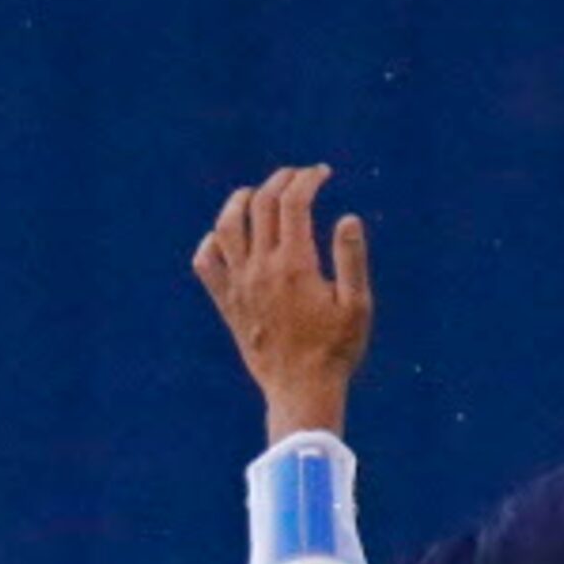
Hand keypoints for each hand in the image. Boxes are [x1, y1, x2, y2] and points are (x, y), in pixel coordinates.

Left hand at [191, 165, 371, 442]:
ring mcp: (239, 286)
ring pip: (226, 226)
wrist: (300, 391)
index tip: (322, 173)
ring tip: (258, 194)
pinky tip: (229, 238)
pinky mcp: (226, 303)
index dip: (308, 179)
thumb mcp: (357, 305)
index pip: (293, 203)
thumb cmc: (336, 350)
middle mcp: (261, 270)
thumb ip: (352, 259)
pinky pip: (206, 263)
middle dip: (281, 180)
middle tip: (299, 177)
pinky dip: (212, 242)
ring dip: (240, 201)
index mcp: (295, 265)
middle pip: (261, 204)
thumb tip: (347, 218)